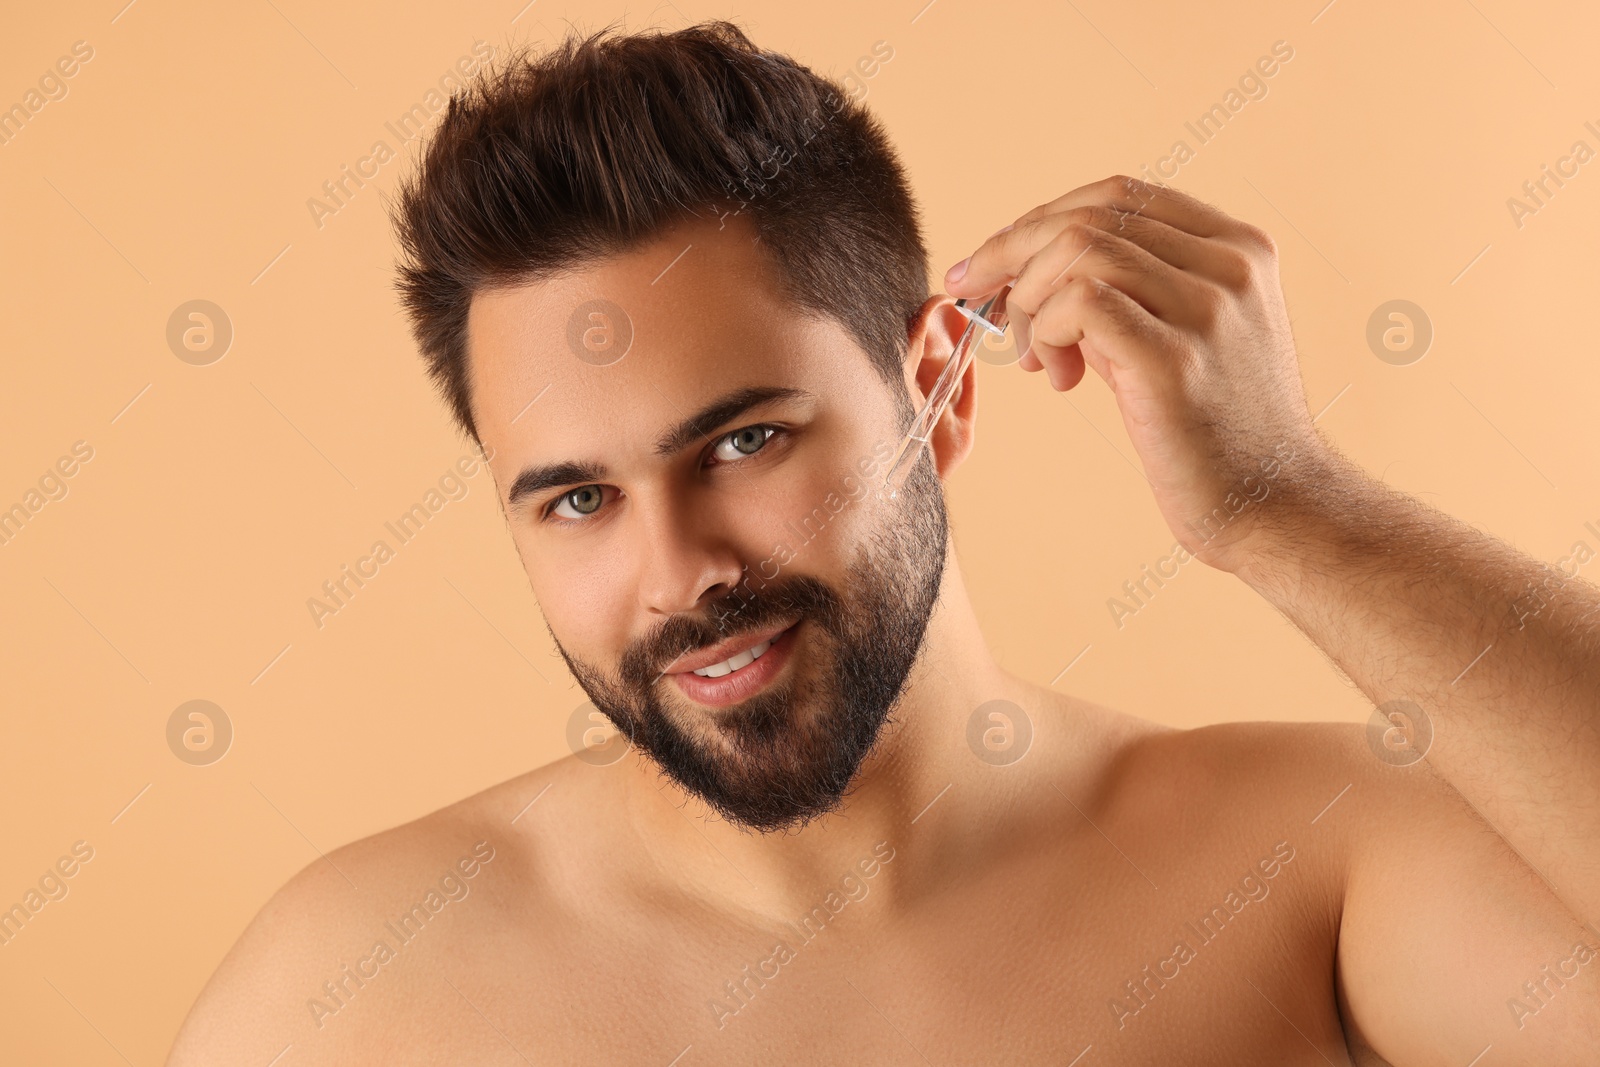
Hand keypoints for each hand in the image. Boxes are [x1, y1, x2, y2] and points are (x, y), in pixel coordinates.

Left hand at [944, 175, 1337, 572]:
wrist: (1274, 505)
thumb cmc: (1214, 430)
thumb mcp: (1179, 335)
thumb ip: (1126, 292)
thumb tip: (1025, 270)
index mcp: (1237, 247)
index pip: (1119, 197)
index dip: (1042, 219)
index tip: (991, 261)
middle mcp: (1230, 265)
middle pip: (1090, 216)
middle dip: (1012, 252)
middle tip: (980, 300)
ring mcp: (1208, 308)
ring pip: (1078, 250)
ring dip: (1029, 299)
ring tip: (1037, 357)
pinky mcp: (1175, 358)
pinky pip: (1080, 303)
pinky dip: (1046, 330)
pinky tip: (1058, 375)